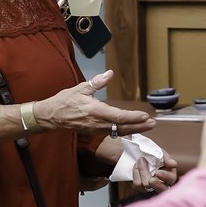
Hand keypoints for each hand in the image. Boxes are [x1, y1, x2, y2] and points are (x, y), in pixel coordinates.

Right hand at [32, 70, 155, 134]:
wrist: (52, 116)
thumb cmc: (65, 101)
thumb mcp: (81, 88)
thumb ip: (97, 82)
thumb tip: (110, 73)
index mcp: (95, 111)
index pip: (118, 117)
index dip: (133, 117)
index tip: (145, 115)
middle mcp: (97, 123)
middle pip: (122, 127)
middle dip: (139, 126)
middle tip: (153, 123)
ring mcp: (96, 130)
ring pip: (119, 132)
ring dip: (134, 129)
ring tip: (148, 125)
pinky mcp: (95, 133)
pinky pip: (113, 133)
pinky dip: (124, 131)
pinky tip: (133, 128)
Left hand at [140, 150, 179, 189]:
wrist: (140, 154)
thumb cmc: (153, 154)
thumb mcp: (160, 153)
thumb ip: (167, 158)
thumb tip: (174, 164)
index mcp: (170, 175)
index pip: (171, 179)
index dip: (165, 176)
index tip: (158, 172)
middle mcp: (162, 184)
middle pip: (161, 189)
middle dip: (155, 184)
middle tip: (151, 179)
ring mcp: (151, 188)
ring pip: (146, 185)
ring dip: (142, 171)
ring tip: (140, 160)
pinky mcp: (141, 188)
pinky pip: (137, 184)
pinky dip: (136, 173)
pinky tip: (137, 166)